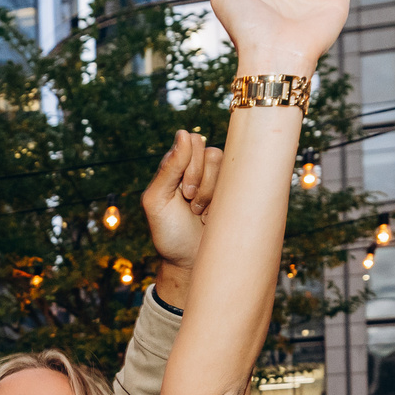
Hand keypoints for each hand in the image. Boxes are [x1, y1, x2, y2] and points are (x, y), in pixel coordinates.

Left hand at [140, 130, 221, 304]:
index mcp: (173, 165)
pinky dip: (224, 199)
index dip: (189, 164)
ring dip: (211, 192)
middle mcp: (194, 166)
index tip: (183, 192)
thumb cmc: (169, 233)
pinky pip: (237, 179)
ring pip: (224, 163)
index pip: (189, 141)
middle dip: (200, 179)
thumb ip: (168, 168)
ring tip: (200, 212)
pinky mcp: (231, 190)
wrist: (190, 261)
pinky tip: (212, 215)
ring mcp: (214, 178)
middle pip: (208, 150)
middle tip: (190, 201)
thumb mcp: (157, 201)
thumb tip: (183, 133)